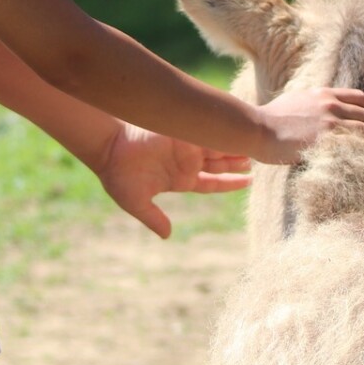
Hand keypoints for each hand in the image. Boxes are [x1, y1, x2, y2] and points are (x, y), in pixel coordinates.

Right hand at [95, 123, 253, 239]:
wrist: (107, 146)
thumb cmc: (117, 175)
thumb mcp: (136, 201)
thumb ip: (153, 218)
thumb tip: (167, 235)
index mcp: (178, 179)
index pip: (211, 182)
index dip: (229, 182)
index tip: (248, 181)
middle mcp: (184, 162)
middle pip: (219, 163)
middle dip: (236, 162)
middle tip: (256, 159)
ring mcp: (184, 145)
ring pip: (216, 147)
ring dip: (234, 146)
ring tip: (254, 145)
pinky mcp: (180, 130)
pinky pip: (206, 131)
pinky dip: (221, 131)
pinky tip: (237, 130)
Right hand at [253, 87, 363, 164]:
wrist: (257, 128)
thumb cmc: (270, 117)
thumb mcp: (295, 99)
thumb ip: (313, 102)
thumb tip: (319, 110)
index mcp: (324, 94)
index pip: (361, 98)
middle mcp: (330, 105)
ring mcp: (330, 122)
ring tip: (361, 155)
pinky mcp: (326, 140)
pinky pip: (355, 146)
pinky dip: (359, 153)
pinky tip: (354, 161)